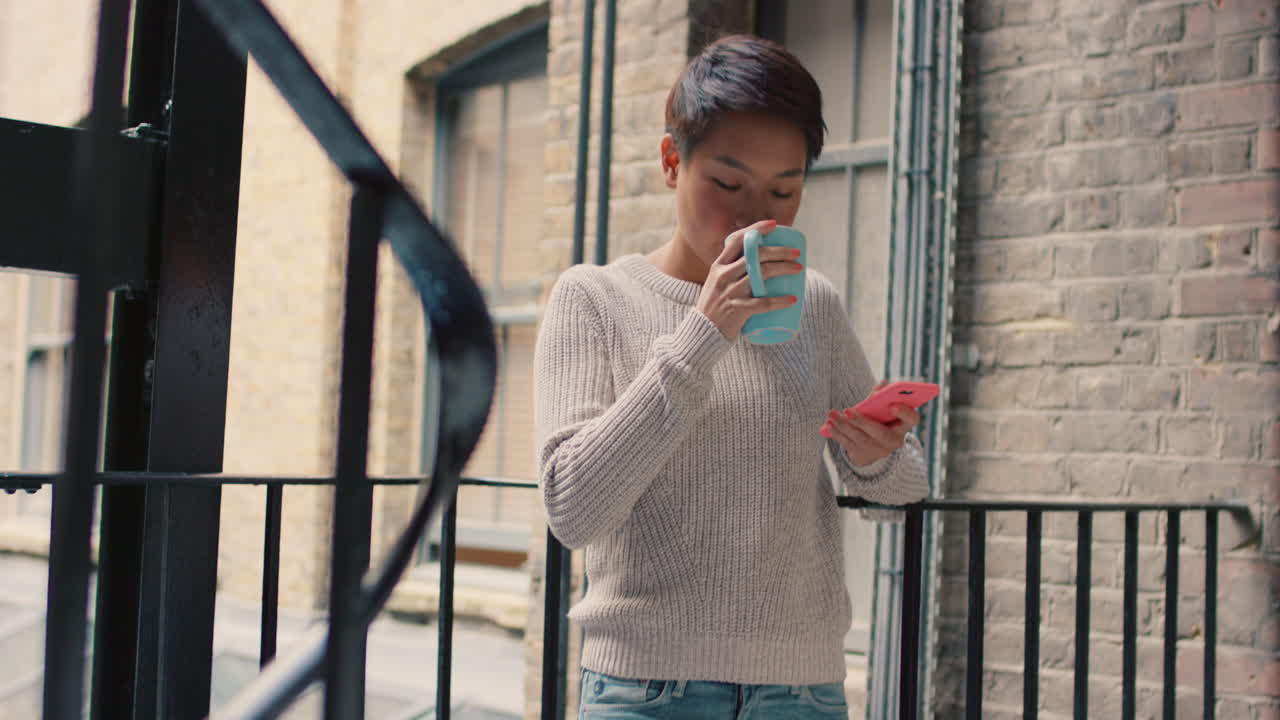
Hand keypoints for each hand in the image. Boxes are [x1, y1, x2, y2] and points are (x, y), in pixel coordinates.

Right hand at [696, 220, 803, 341]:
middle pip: (756, 255)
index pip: (737, 240)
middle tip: (796, 254)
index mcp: (718, 266)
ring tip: (799, 270)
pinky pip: (763, 303)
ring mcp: (730, 292)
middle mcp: (723, 275)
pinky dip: (780, 301)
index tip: (774, 224)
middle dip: (780, 251)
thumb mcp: (718, 283)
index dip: (756, 229)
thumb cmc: (716, 306)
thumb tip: (760, 260)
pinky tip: (792, 299)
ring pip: (762, 274)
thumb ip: (733, 271)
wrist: (702, 332)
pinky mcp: (737, 310)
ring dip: (784, 269)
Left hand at [821, 383, 920, 465]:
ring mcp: (878, 450)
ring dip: (844, 425)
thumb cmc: (881, 419)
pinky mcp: (862, 455)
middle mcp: (894, 441)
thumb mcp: (884, 408)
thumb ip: (883, 395)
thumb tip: (882, 384)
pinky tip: (829, 424)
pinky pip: (848, 444)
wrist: (873, 446)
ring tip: (832, 414)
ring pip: (860, 438)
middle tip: (848, 410)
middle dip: (862, 422)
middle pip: (880, 433)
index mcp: (904, 425)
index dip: (904, 412)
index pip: (912, 419)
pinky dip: (837, 433)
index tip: (892, 405)